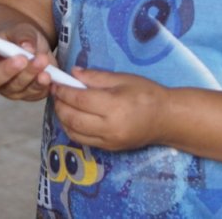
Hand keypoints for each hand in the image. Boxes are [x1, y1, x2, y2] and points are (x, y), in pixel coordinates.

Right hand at [0, 24, 54, 100]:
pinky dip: (41, 85)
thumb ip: (22, 36)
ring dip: (30, 74)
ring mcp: (8, 88)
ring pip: (15, 87)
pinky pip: (32, 93)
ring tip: (42, 60)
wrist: (32, 44)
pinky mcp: (26, 94)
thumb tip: (26, 46)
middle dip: (8, 70)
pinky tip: (48, 76)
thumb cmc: (19, 35)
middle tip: (23, 59)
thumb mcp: (20, 29)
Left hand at [51, 69, 168, 150]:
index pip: (79, 99)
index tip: (56, 83)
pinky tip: (71, 118)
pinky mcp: (108, 148)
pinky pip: (82, 140)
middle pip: (73, 117)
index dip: (64, 91)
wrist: (166, 119)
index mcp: (114, 105)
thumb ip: (96, 77)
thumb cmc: (147, 93)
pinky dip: (71, 129)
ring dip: (62, 118)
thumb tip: (73, 73)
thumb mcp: (123, 79)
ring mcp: (108, 140)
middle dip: (59, 104)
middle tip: (55, 92)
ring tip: (61, 104)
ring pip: (74, 132)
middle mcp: (109, 126)